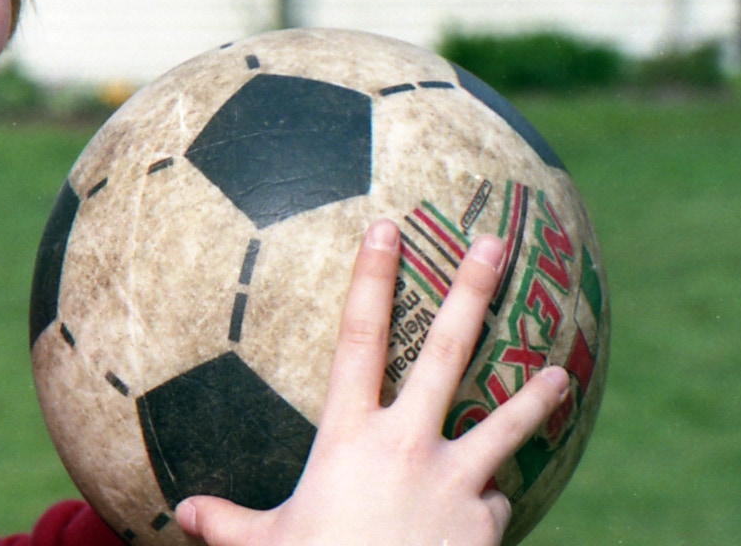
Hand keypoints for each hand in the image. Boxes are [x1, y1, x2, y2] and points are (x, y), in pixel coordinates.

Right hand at [175, 219, 569, 545]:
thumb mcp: (264, 545)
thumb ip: (228, 523)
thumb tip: (181, 513)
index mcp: (348, 436)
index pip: (357, 336)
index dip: (371, 277)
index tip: (385, 226)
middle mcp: (408, 444)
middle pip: (445, 350)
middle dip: (471, 290)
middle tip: (497, 242)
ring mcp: (456, 482)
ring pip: (503, 422)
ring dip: (532, 394)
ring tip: (558, 373)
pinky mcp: (488, 524)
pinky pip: (494, 503)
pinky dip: (487, 504)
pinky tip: (479, 518)